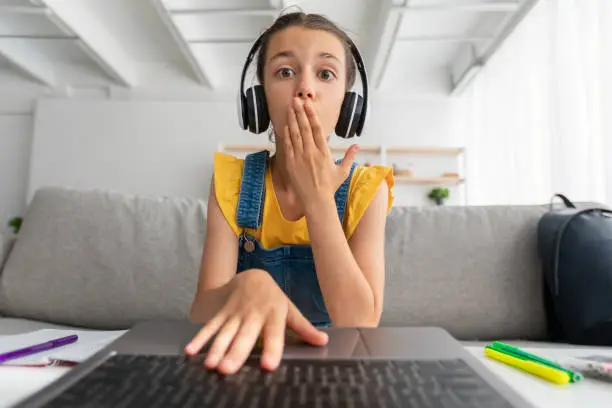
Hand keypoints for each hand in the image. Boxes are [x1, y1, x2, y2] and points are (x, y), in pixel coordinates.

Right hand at [184, 269, 328, 373]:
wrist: (252, 275)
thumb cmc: (274, 298)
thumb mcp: (290, 310)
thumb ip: (304, 328)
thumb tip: (323, 341)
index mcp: (273, 315)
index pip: (273, 334)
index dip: (271, 349)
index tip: (267, 365)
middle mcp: (253, 314)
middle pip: (244, 336)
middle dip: (235, 353)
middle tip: (228, 369)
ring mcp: (235, 313)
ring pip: (225, 332)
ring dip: (216, 348)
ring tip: (210, 364)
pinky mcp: (221, 313)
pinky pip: (209, 326)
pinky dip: (199, 338)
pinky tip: (190, 351)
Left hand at [281, 97, 358, 210]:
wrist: (316, 201)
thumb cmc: (330, 187)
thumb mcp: (342, 171)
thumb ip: (349, 156)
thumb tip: (357, 146)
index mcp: (324, 152)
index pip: (317, 128)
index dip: (311, 114)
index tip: (308, 104)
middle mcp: (311, 152)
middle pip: (304, 127)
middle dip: (300, 112)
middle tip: (296, 99)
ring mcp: (299, 157)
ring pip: (295, 134)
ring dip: (292, 119)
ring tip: (290, 107)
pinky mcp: (291, 163)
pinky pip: (288, 145)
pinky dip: (286, 134)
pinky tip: (286, 125)